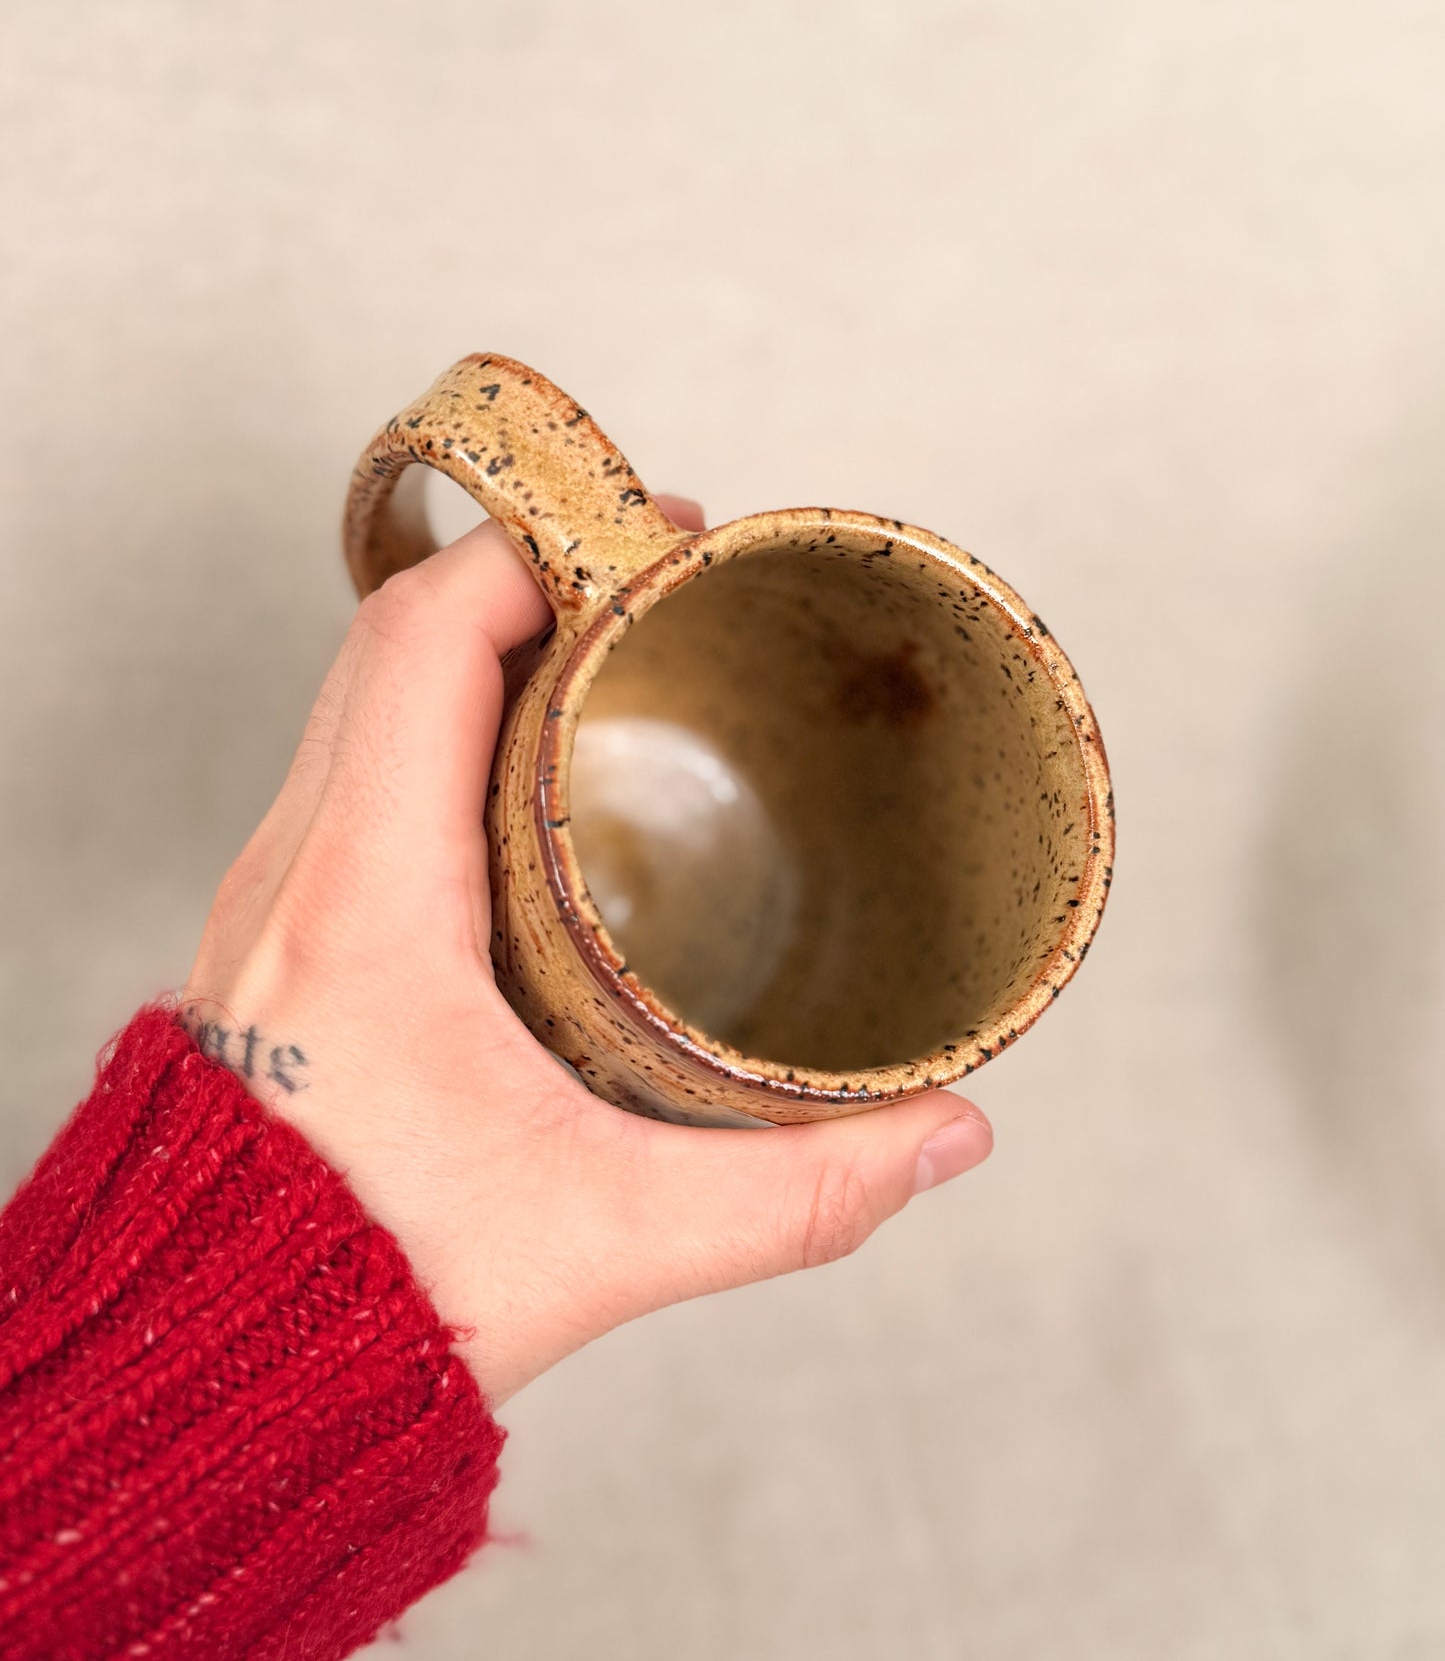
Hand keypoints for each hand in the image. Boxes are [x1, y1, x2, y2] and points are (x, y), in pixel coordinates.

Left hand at [182, 500, 992, 1406]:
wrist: (206, 1370)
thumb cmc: (369, 1298)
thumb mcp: (610, 1235)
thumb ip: (796, 1190)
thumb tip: (946, 1136)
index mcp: (367, 899)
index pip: (426, 641)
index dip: (540, 553)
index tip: (655, 538)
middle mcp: (297, 871)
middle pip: (390, 639)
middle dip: (529, 579)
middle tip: (658, 589)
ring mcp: (273, 895)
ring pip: (359, 697)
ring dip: (476, 644)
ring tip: (608, 656)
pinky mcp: (280, 930)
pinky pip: (348, 764)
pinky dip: (436, 718)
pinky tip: (528, 769)